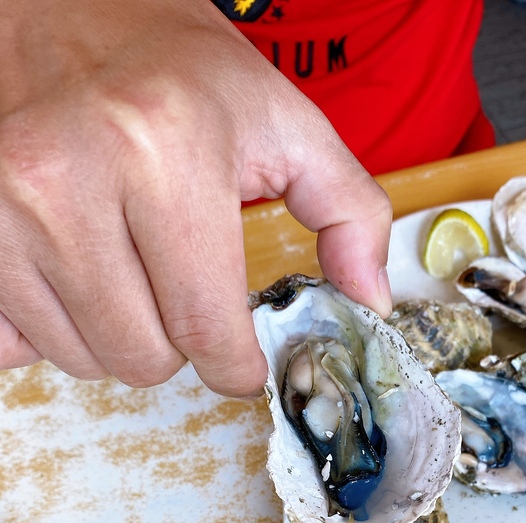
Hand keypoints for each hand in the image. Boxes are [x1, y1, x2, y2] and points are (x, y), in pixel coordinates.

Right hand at [0, 0, 392, 395]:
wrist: (55, 7)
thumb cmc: (166, 66)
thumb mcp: (279, 120)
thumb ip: (346, 209)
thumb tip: (368, 300)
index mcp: (164, 151)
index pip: (207, 334)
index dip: (237, 363)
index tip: (240, 354)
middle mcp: (68, 178)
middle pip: (144, 359)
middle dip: (177, 340)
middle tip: (178, 283)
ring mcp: (4, 207)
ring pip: (85, 359)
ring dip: (118, 333)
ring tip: (126, 265)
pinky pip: (17, 344)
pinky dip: (52, 328)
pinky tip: (71, 274)